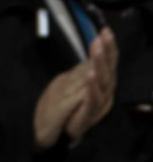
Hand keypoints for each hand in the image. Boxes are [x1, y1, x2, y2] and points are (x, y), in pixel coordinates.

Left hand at [33, 27, 117, 148]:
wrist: (54, 130)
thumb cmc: (65, 105)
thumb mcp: (72, 81)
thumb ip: (84, 68)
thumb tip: (94, 48)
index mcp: (100, 82)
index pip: (107, 61)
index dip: (108, 46)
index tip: (105, 30)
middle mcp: (104, 91)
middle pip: (108, 69)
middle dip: (106, 52)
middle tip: (103, 36)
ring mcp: (98, 103)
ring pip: (102, 82)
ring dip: (100, 65)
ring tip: (97, 51)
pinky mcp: (89, 114)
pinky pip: (92, 100)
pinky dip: (92, 87)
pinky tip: (91, 75)